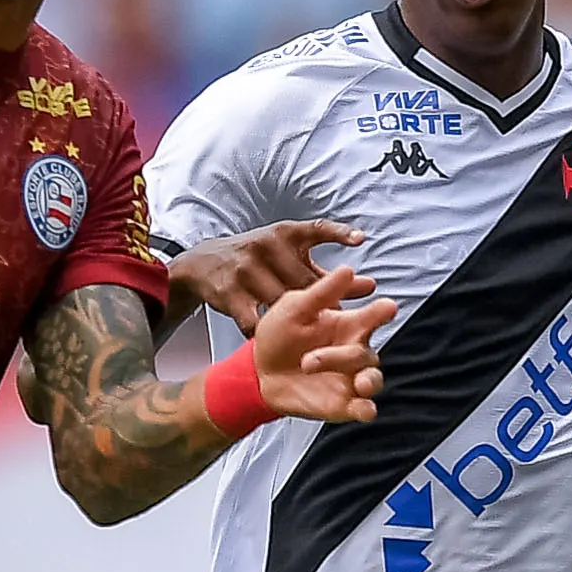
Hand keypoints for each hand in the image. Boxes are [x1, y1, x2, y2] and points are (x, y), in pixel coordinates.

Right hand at [169, 219, 361, 329]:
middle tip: (339, 321)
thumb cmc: (257, 259)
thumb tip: (366, 285)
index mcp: (285, 234)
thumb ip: (322, 271)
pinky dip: (264, 332)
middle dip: (325, 301)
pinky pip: (253, 320)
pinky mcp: (230, 293)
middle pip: (304, 279)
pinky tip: (272, 342)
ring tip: (310, 339)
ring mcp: (247, 269)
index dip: (339, 233)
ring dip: (296, 322)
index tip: (360, 240)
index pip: (317, 229)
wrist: (205, 262)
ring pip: (280, 302)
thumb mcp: (285, 254)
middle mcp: (267, 246)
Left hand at [241, 261, 394, 423]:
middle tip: (308, 361)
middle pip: (366, 352)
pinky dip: (368, 410)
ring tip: (358, 384)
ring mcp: (350, 379)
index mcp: (347, 325)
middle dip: (344, 355)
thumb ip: (322, 292)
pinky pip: (364, 408)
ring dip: (367, 381)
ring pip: (372, 379)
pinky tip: (365, 410)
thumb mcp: (294, 308)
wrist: (258, 373)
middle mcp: (353, 351)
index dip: (383, 311)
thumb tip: (348, 269)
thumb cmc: (279, 335)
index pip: (375, 315)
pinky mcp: (343, 404)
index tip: (387, 307)